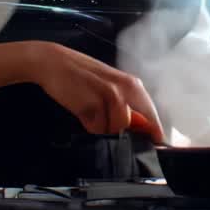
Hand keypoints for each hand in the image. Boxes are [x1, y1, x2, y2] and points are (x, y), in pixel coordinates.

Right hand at [25, 41, 164, 142]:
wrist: (54, 63)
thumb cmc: (82, 75)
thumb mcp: (110, 86)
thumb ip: (126, 106)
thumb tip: (139, 131)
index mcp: (134, 85)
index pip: (154, 117)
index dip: (156, 136)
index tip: (156, 147)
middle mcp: (127, 90)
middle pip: (140, 128)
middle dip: (130, 136)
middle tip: (111, 130)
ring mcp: (111, 97)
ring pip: (117, 130)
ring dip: (105, 130)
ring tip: (92, 115)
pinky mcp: (93, 105)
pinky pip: (97, 130)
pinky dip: (91, 127)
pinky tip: (83, 113)